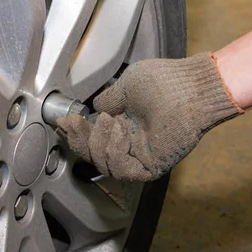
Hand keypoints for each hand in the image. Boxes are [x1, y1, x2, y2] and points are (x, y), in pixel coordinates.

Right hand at [57, 53, 242, 181]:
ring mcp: (140, 156)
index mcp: (125, 125)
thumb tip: (93, 109)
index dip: (76, 133)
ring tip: (107, 121)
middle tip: (74, 123)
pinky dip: (114, 151)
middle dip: (79, 140)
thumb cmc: (164, 82)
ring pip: (104, 165)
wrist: (187, 87)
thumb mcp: (124, 88)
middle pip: (94, 156)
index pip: (94, 139)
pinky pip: (122, 169)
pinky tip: (118, 131)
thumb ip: (107, 101)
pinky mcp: (151, 166)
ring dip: (97, 143)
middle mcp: (131, 143)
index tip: (64, 121)